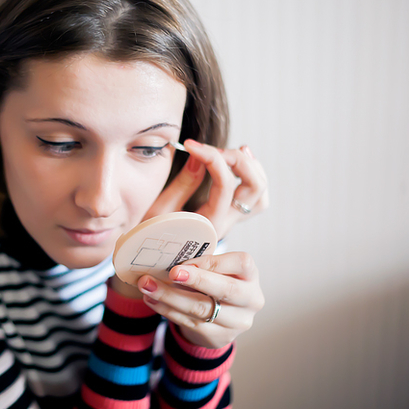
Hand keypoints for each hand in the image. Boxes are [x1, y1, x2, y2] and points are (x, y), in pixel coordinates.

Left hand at [135, 252, 264, 348]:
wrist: (219, 319)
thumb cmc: (214, 283)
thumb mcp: (215, 268)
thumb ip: (200, 260)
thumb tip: (169, 251)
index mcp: (251, 275)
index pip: (241, 263)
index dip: (213, 261)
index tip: (186, 261)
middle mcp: (251, 299)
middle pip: (226, 289)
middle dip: (196, 280)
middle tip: (170, 273)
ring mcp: (238, 322)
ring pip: (202, 309)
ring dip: (171, 296)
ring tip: (148, 285)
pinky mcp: (220, 337)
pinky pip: (190, 323)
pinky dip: (167, 310)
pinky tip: (152, 300)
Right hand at [144, 139, 268, 239]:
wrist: (150, 264)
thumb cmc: (148, 239)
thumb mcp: (160, 211)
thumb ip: (183, 184)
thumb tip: (199, 157)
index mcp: (208, 225)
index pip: (224, 185)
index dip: (211, 157)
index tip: (191, 145)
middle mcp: (225, 225)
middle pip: (254, 188)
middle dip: (238, 161)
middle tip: (214, 149)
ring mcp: (229, 223)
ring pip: (259, 195)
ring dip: (252, 169)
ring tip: (236, 151)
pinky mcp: (227, 219)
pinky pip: (253, 200)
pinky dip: (252, 179)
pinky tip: (239, 164)